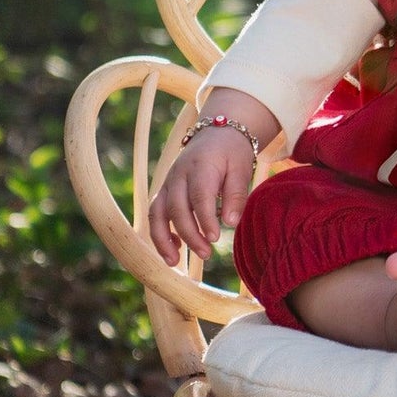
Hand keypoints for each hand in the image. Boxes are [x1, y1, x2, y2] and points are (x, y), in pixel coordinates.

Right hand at [147, 128, 254, 264]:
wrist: (216, 133)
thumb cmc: (232, 153)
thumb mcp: (242, 169)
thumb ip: (237, 194)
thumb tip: (231, 224)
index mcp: (201, 166)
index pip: (199, 196)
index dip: (205, 219)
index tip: (216, 238)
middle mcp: (178, 174)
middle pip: (176, 207)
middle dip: (189, 234)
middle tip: (207, 253)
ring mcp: (168, 182)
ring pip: (157, 212)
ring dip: (163, 238)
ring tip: (174, 263)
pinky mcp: (164, 190)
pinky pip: (155, 213)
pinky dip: (160, 232)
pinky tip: (175, 250)